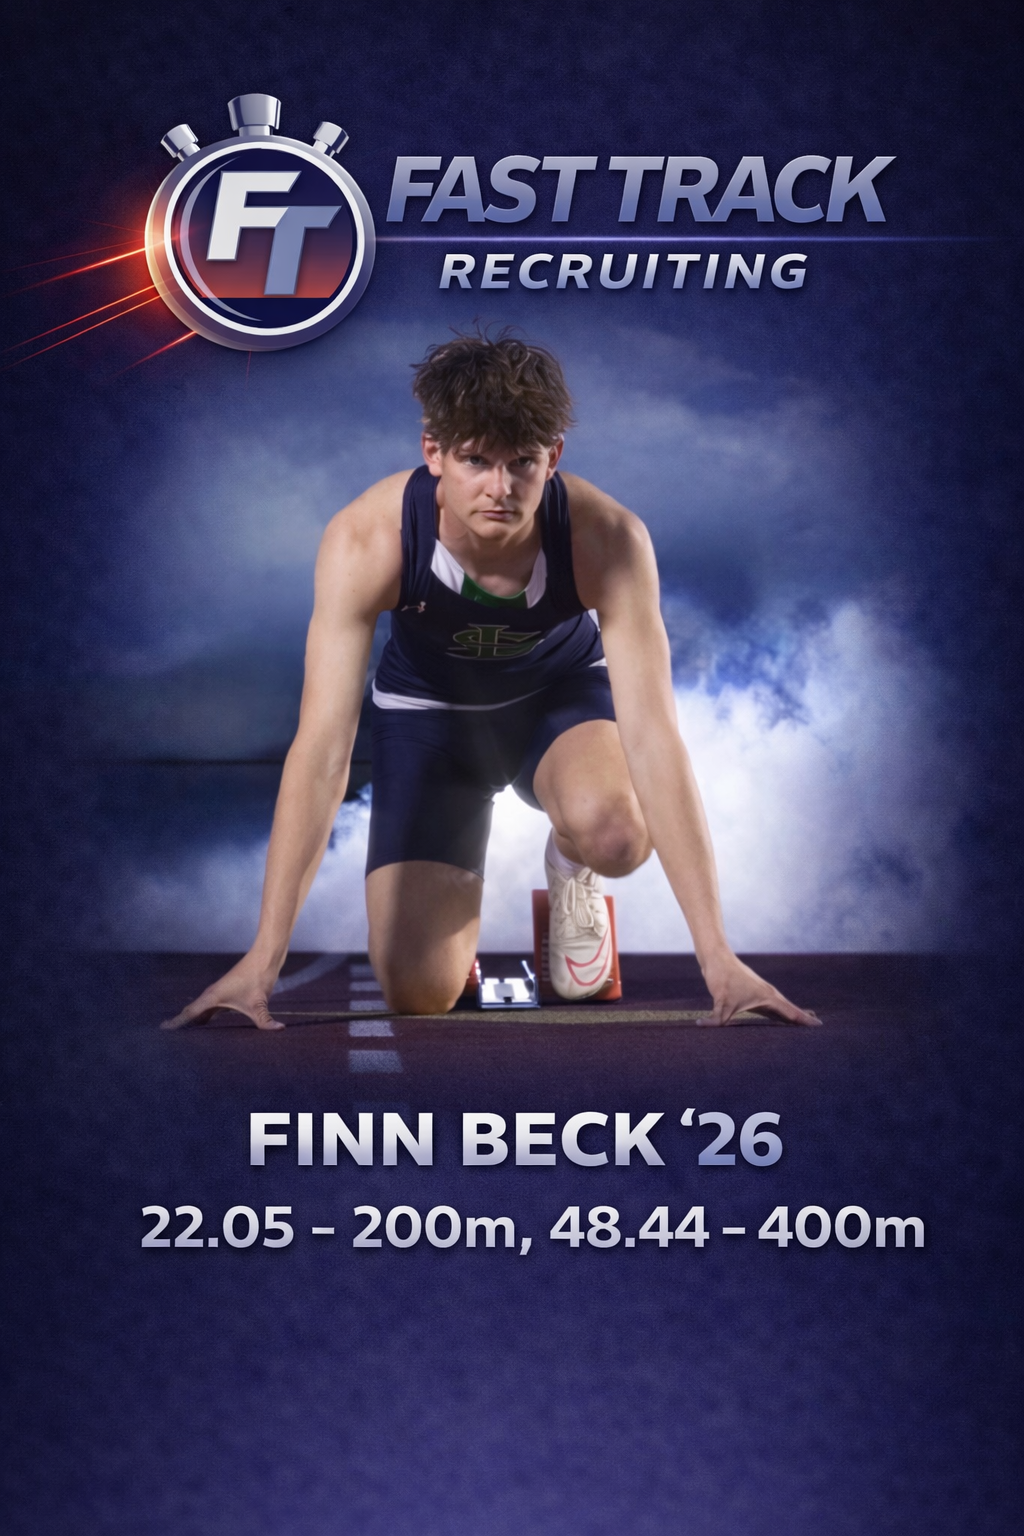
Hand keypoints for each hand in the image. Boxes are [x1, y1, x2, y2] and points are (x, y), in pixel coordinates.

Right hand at [160, 955, 284, 1030]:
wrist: (264, 956)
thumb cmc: (259, 976)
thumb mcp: (261, 1002)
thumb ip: (266, 1020)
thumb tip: (279, 1030)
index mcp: (213, 997)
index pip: (190, 1014)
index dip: (176, 1023)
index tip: (161, 1030)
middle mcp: (212, 995)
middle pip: (190, 1013)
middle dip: (179, 1025)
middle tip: (165, 1039)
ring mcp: (218, 994)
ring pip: (199, 1011)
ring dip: (190, 1021)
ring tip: (180, 1037)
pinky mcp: (226, 994)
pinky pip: (208, 1009)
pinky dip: (202, 1017)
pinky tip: (203, 1025)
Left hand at [699, 951, 819, 1026]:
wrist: (716, 957)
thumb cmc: (722, 977)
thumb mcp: (720, 1002)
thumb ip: (716, 1019)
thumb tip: (701, 1026)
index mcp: (768, 997)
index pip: (791, 1012)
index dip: (805, 1020)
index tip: (819, 1025)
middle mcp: (768, 995)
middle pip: (790, 1010)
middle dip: (802, 1019)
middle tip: (817, 1026)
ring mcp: (761, 993)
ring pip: (781, 1008)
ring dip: (791, 1015)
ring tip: (802, 1023)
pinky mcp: (752, 993)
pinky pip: (771, 1006)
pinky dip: (779, 1012)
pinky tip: (778, 1017)